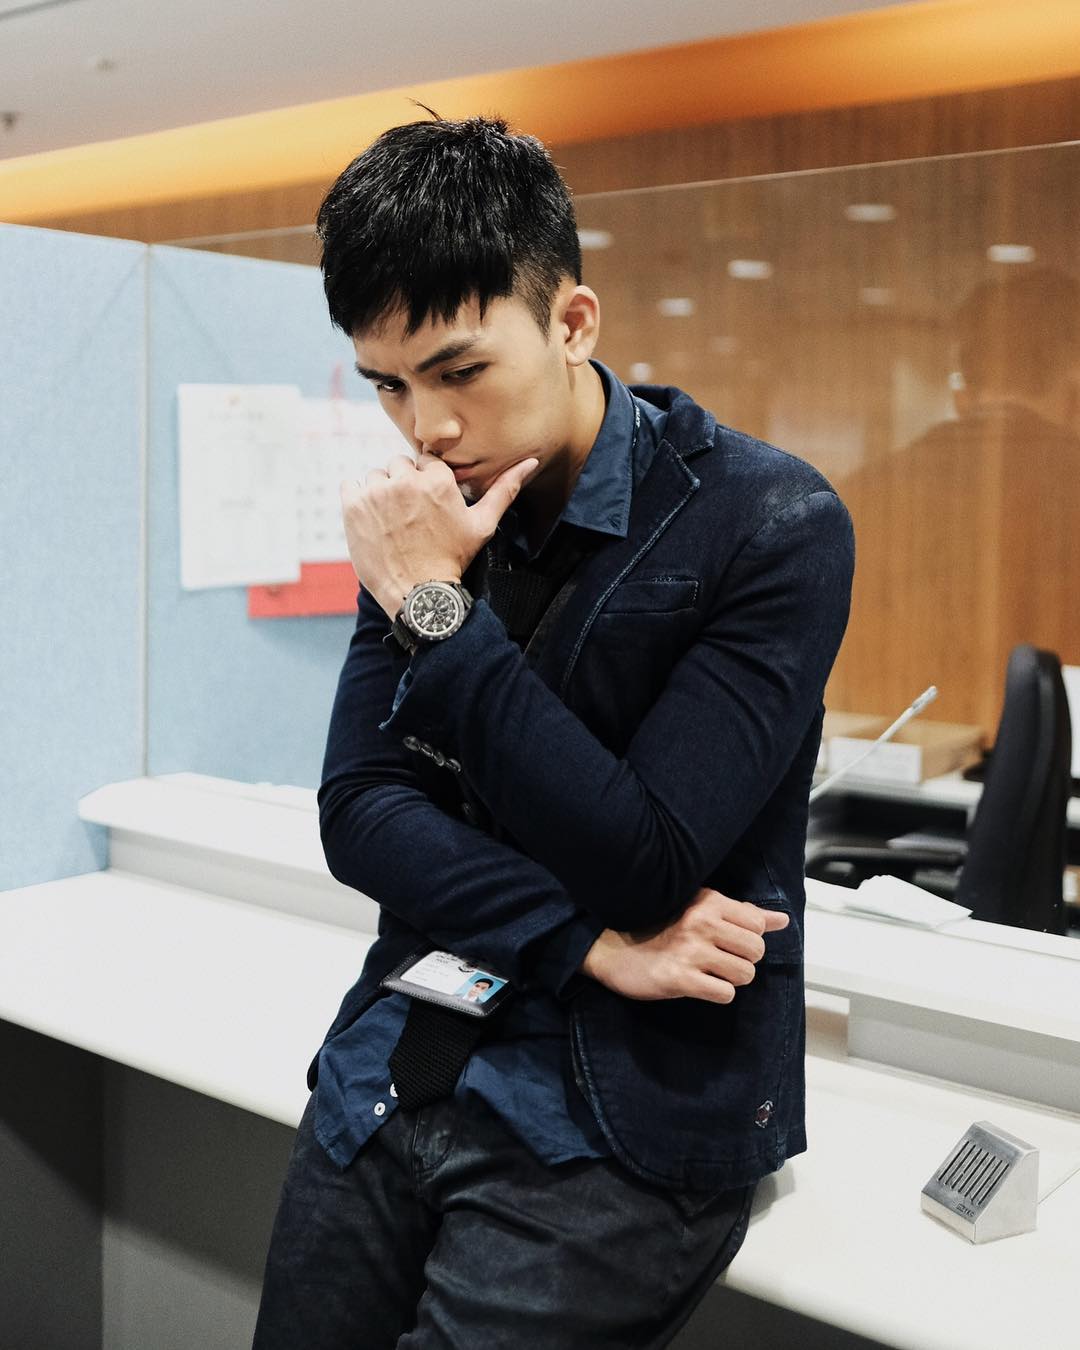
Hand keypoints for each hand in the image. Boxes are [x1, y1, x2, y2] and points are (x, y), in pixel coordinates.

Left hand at [339, 452, 539, 617]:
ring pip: (375, 476)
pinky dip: (357, 500)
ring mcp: (377, 493)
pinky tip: (372, 521)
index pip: (425, 461)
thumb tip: (531, 463)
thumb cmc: (452, 559)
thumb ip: (504, 489)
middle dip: (403, 486)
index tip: (425, 506)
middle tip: (409, 517)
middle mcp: (405, 481)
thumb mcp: (483, 524)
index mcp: (436, 480)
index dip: (425, 483)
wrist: (419, 593)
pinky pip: (350, 486)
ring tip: (391, 523)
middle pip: (398, 466)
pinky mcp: (354, 506)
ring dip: (380, 493)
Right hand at [579, 887, 790, 1003]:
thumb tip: (782, 920)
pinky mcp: (679, 979)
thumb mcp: (699, 909)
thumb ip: (743, 914)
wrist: (611, 947)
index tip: (729, 941)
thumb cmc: (659, 927)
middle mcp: (701, 923)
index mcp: (708, 902)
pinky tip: (700, 985)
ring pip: (744, 974)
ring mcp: (690, 951)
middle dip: (744, 960)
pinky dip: (717, 993)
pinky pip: (724, 994)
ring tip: (710, 972)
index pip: (758, 925)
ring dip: (732, 979)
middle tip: (721, 960)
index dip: (749, 937)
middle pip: (756, 950)